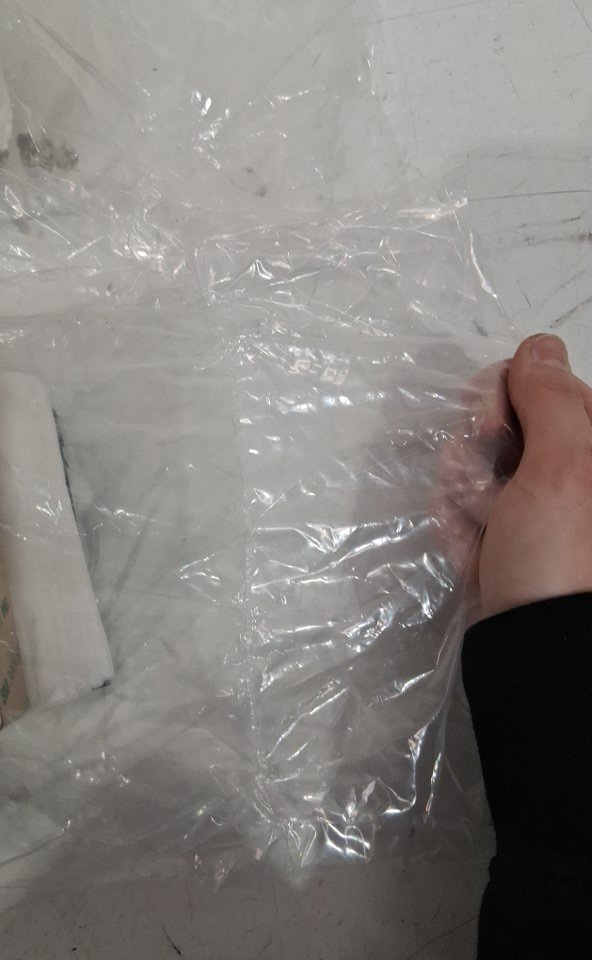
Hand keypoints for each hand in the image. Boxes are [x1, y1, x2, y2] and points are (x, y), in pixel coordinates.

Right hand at [436, 334, 591, 619]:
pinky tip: (471, 548)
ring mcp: (537, 504)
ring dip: (462, 492)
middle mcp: (572, 471)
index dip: (502, 398)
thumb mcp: (565, 470)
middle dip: (476, 454)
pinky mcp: (507, 532)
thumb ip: (552, 400)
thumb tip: (539, 346)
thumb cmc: (560, 560)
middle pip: (502, 423)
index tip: (488, 431)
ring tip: (479, 530)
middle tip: (485, 491)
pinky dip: (459, 522)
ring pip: (476, 463)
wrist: (536, 653)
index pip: (539, 383)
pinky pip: (466, 503)